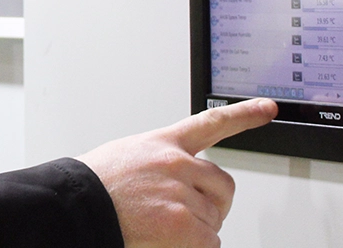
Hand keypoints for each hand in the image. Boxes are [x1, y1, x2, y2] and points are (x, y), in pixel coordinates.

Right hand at [76, 98, 276, 247]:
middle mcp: (177, 163)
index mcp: (163, 143)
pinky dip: (193, 247)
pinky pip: (209, 242)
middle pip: (222, 185)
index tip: (267, 108)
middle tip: (186, 217)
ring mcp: (180, 192)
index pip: (211, 122)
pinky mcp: (182, 223)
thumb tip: (179, 184)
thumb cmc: (93, 186)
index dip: (243, 114)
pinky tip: (169, 241)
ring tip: (158, 226)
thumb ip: (158, 164)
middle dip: (212, 204)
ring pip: (213, 218)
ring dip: (194, 229)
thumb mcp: (126, 158)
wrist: (75, 206)